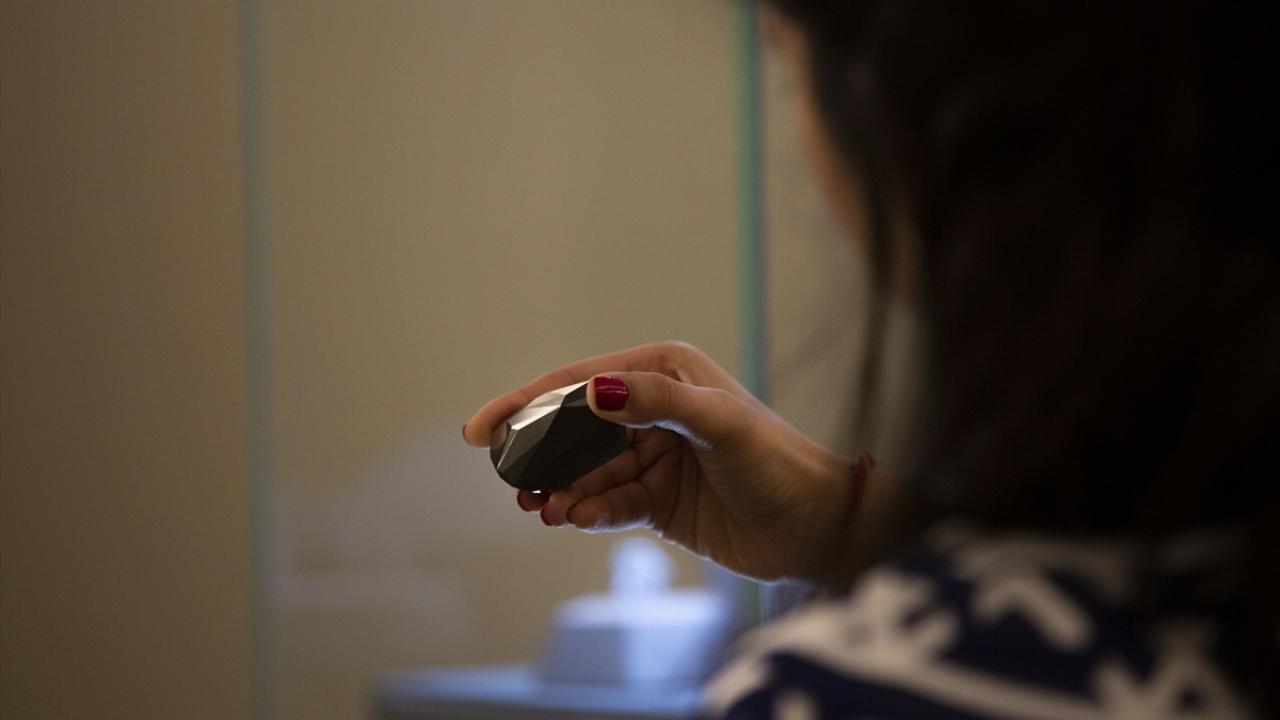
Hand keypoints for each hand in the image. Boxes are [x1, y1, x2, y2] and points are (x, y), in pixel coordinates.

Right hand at [463, 341, 859, 584]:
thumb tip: (594, 392)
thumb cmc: (778, 464)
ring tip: (545, 511)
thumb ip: (656, 403)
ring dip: (562, 491)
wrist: (817, 528)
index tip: (479, 432)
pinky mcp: (658, 498)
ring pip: (587, 472)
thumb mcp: (720, 424)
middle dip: (540, 458)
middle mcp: (654, 409)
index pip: (579, 383)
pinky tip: (575, 520)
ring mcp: (653, 455)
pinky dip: (590, 512)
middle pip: (574, 431)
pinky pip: (608, 503)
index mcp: (665, 372)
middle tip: (515, 486)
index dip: (524, 404)